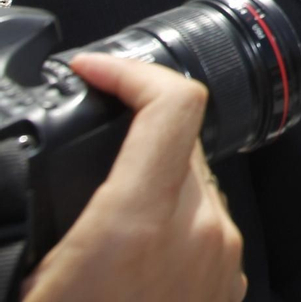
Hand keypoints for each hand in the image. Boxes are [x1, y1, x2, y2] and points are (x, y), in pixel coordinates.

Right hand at [22, 54, 245, 301]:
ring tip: (103, 200)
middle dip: (133, 128)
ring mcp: (220, 255)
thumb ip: (28, 216)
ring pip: (195, 179)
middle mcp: (196, 231)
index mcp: (139, 223)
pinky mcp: (229, 280)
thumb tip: (16, 183)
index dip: (129, 71)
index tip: (94, 70)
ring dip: (153, 176)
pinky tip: (132, 246)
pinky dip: (173, 218)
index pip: (171, 102)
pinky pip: (206, 222)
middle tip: (88, 137)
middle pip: (181, 138)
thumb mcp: (27, 278)